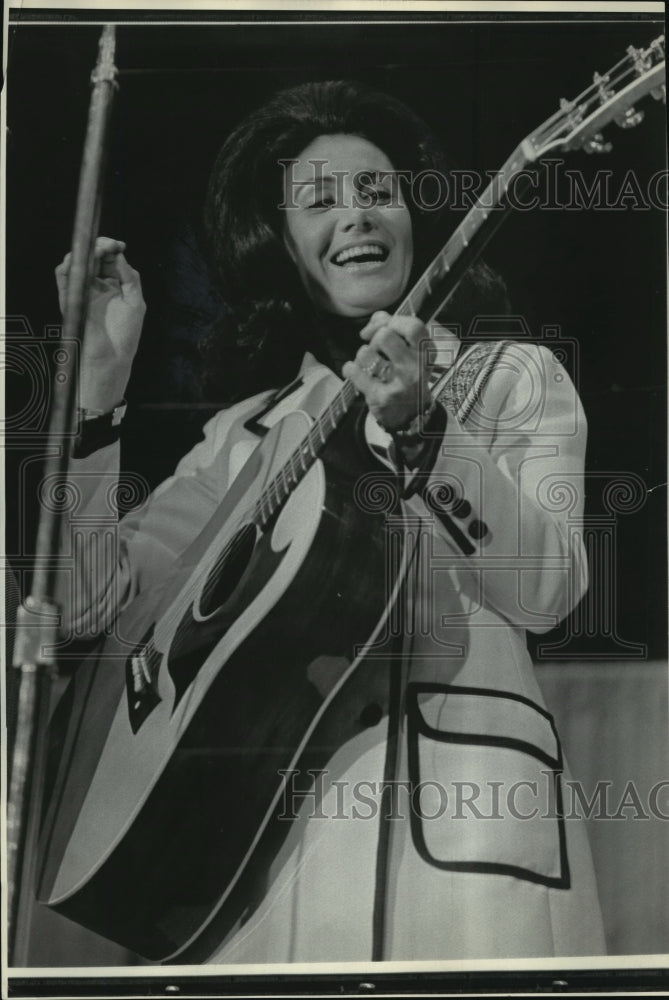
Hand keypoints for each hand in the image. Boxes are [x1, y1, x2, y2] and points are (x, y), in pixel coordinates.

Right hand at [55, 237, 145, 410]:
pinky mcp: (70, 298)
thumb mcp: (136, 302)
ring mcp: (82, 291)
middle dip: (99, 246)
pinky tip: (80, 260)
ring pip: (78, 263)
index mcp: (113, 286)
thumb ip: (130, 278)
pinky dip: (69, 265)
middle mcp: (96, 286)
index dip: (113, 248)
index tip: (119, 244)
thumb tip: (120, 255)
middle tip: (107, 245)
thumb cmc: (126, 334)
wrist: (110, 357)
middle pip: (93, 256)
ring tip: (97, 251)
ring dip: (85, 252)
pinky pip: (64, 276)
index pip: (109, 259)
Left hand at [342, 311, 431, 430]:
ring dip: (361, 355)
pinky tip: (353, 371)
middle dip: (373, 338)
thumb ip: (396, 328)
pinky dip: (350, 368)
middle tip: (374, 349)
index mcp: (426, 352)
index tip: (380, 327)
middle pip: (385, 336)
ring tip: (367, 364)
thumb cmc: (407, 375)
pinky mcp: (382, 397)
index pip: (413, 326)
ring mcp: (400, 384)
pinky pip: (356, 372)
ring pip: (366, 353)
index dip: (392, 321)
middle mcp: (417, 368)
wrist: (411, 416)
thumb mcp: (411, 351)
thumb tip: (378, 318)